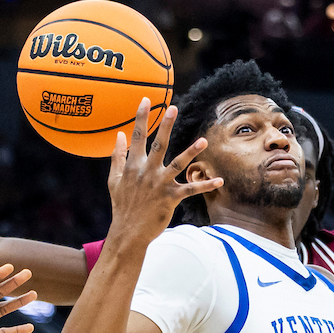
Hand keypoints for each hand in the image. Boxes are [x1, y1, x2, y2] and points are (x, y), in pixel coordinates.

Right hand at [106, 99, 222, 250]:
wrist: (128, 232)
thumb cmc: (122, 205)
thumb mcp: (113, 180)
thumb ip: (117, 157)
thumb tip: (118, 136)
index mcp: (133, 166)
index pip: (137, 137)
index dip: (140, 118)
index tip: (146, 100)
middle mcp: (146, 173)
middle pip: (158, 145)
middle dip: (165, 125)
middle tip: (173, 108)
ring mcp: (159, 185)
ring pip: (177, 164)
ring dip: (191, 152)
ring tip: (204, 141)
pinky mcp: (170, 199)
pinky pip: (190, 190)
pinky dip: (205, 185)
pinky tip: (219, 180)